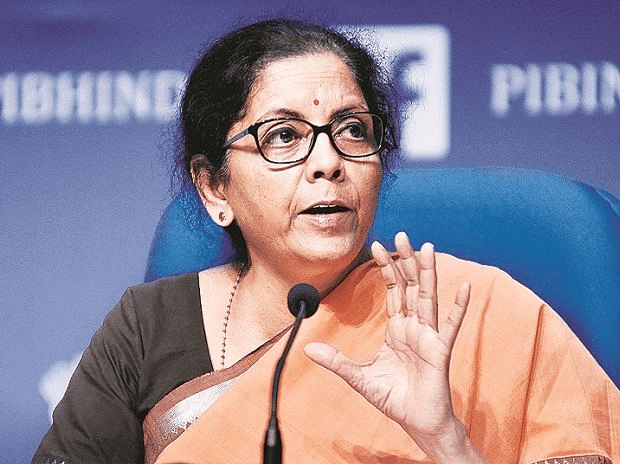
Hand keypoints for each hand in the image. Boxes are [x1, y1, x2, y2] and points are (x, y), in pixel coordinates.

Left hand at [304, 232, 482, 462]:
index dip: (387, 269)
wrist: (417, 423)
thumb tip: (308, 348)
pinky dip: (458, 306)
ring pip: (428, 297)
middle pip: (411, 286)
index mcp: (398, 329)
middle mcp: (414, 327)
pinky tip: (464, 287)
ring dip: (428, 272)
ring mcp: (428, 337)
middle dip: (406, 261)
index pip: (394, 291)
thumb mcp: (358, 377)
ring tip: (427, 247)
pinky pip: (450, 326)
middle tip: (401, 235)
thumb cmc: (394, 398)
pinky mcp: (440, 351)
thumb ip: (336, 361)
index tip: (377, 246)